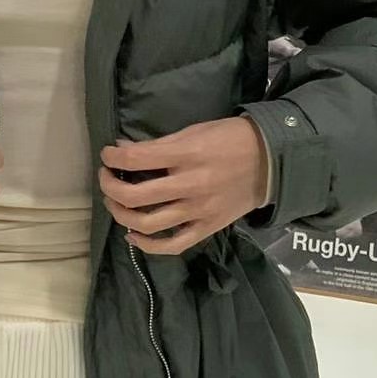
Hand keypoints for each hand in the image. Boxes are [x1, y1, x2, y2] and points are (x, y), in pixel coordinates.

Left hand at [98, 117, 269, 255]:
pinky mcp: (206, 228)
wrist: (270, 161)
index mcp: (186, 155)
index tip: (107, 155)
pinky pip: (172, 245)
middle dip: (109, 187)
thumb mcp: (194, 131)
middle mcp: (190, 185)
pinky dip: (147, 245)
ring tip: (116, 204)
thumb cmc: (229, 140)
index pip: (135, 160)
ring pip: (147, 224)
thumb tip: (122, 150)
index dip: (112, 158)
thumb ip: (159, 144)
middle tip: (106, 179)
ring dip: (121, 215)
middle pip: (134, 196)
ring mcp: (198, 211)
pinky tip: (133, 235)